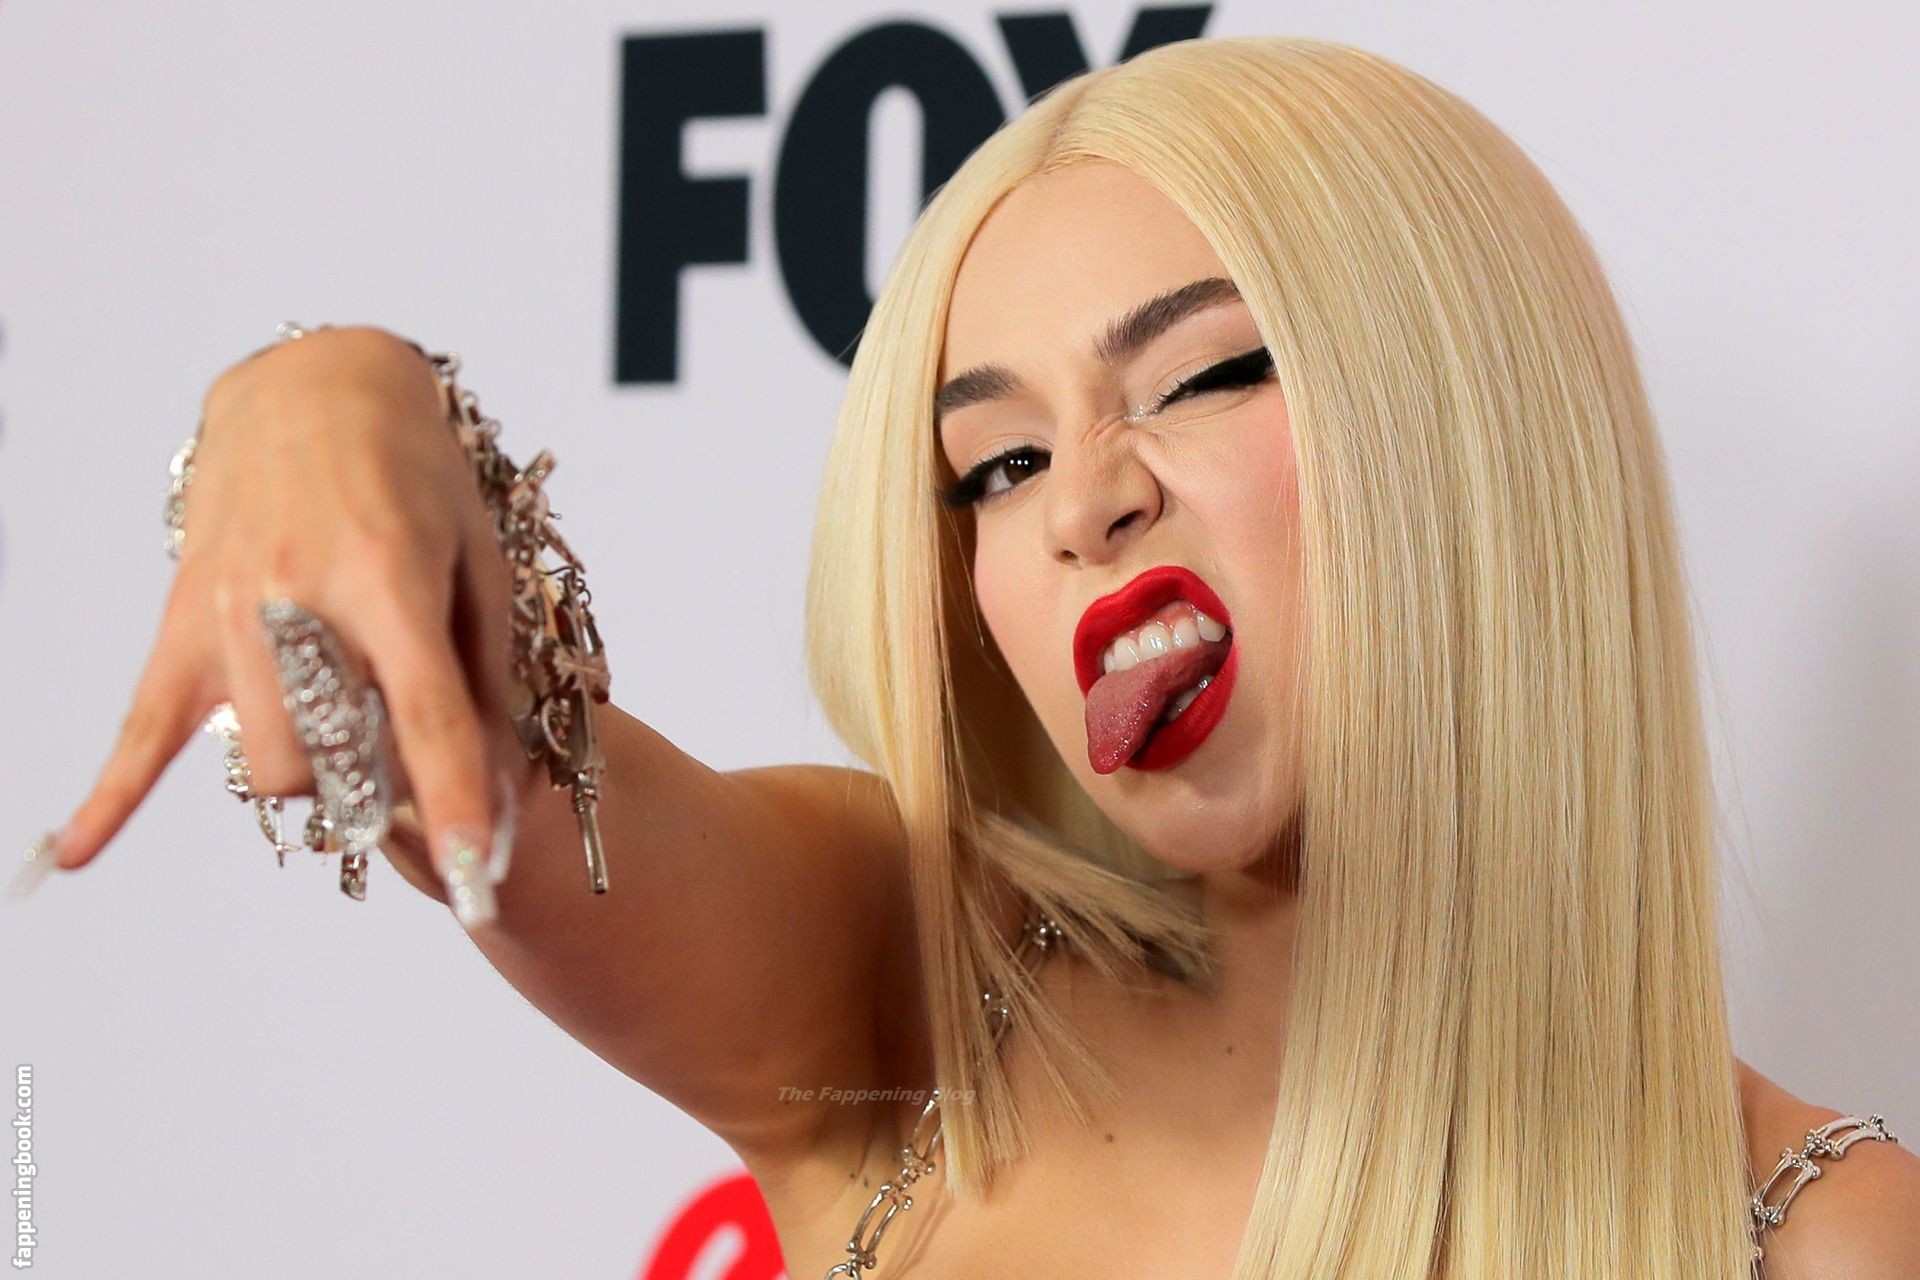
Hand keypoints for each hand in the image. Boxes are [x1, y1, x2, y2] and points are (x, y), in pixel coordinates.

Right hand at [19, 325, 522, 926]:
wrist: (316, 386)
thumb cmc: (415, 472)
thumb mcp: (478, 557)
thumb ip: (487, 675)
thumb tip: (498, 786)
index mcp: (390, 580)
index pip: (427, 718)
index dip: (458, 804)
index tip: (479, 879)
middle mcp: (299, 601)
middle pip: (337, 765)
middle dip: (389, 794)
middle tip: (418, 772)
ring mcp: (228, 615)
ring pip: (268, 765)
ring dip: (317, 780)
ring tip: (349, 740)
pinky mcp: (181, 622)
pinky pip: (142, 725)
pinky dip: (109, 795)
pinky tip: (70, 854)